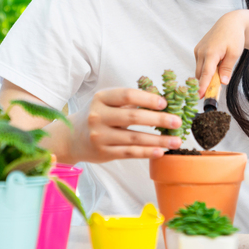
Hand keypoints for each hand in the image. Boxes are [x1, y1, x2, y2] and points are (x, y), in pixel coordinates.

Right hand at [65, 87, 183, 162]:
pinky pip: (129, 152)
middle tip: (177, 122)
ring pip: (134, 138)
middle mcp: (98, 116)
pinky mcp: (103, 153)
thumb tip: (160, 99)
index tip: (165, 103)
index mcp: (101, 98)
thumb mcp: (107, 103)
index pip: (127, 95)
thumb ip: (129, 101)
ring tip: (176, 141)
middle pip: (133, 117)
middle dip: (159, 120)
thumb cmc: (97, 116)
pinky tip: (161, 151)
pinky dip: (147, 152)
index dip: (147, 99)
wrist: (71, 138)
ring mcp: (99, 136)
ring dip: (158, 140)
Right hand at [195, 11, 247, 90]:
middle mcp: (201, 51)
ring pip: (199, 70)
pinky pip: (199, 64)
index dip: (203, 87)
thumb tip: (222, 83)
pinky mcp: (197, 49)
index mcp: (211, 53)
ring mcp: (198, 50)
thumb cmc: (234, 37)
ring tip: (220, 68)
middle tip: (217, 88)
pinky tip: (216, 62)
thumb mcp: (234, 54)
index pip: (206, 74)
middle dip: (207, 82)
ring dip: (207, 74)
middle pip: (201, 74)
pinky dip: (206, 68)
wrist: (229, 23)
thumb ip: (227, 69)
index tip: (200, 97)